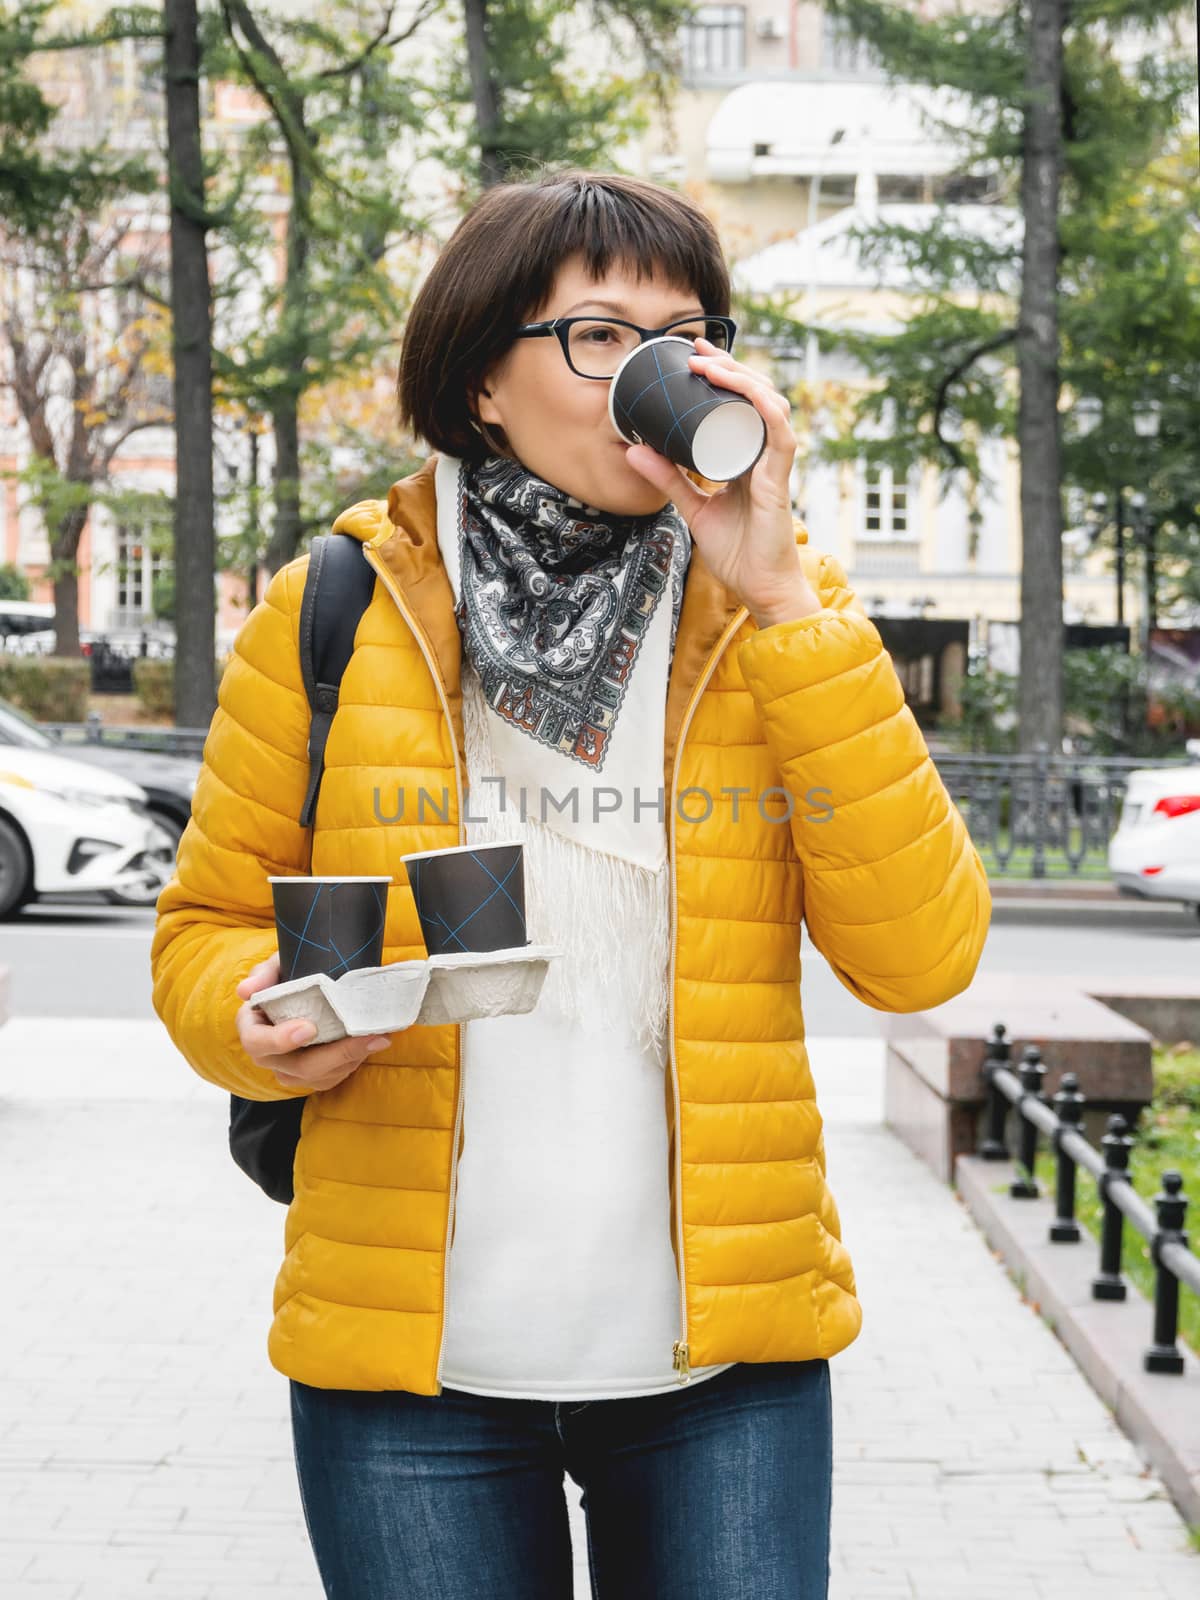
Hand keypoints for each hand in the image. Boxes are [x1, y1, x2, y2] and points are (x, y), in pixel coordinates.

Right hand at [235, 952, 391, 1091]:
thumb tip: (245, 991)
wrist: (311, 984)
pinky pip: (332, 1078)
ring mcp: (290, 1069)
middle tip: (366, 1037)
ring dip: (351, 1059)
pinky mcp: (312, 1076)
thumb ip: (264, 973)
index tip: (309, 1028)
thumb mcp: (279, 964)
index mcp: (252, 1027)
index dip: (280, 1040)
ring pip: (319, 1077)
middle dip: (335, 1054)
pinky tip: (374, 1043)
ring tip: (378, 1038)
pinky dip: (354, 1062)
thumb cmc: (290, 974)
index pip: (256, 1043)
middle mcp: (268, 1055)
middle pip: (296, 1067)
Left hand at [622, 337, 822, 627]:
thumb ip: (669, 479)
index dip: (723, 375)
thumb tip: (634, 451)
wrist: (760, 588)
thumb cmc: (738, 553)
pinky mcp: (779, 478)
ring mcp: (775, 464)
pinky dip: (762, 405)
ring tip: (709, 365)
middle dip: (729, 365)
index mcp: (749, 457)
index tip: (694, 356)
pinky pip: (779, 432)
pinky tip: (744, 389)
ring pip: (769, 403)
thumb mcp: (693, 508)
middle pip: (756, 394)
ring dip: (741, 378)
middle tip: (697, 348)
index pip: (741, 404)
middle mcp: (765, 454)